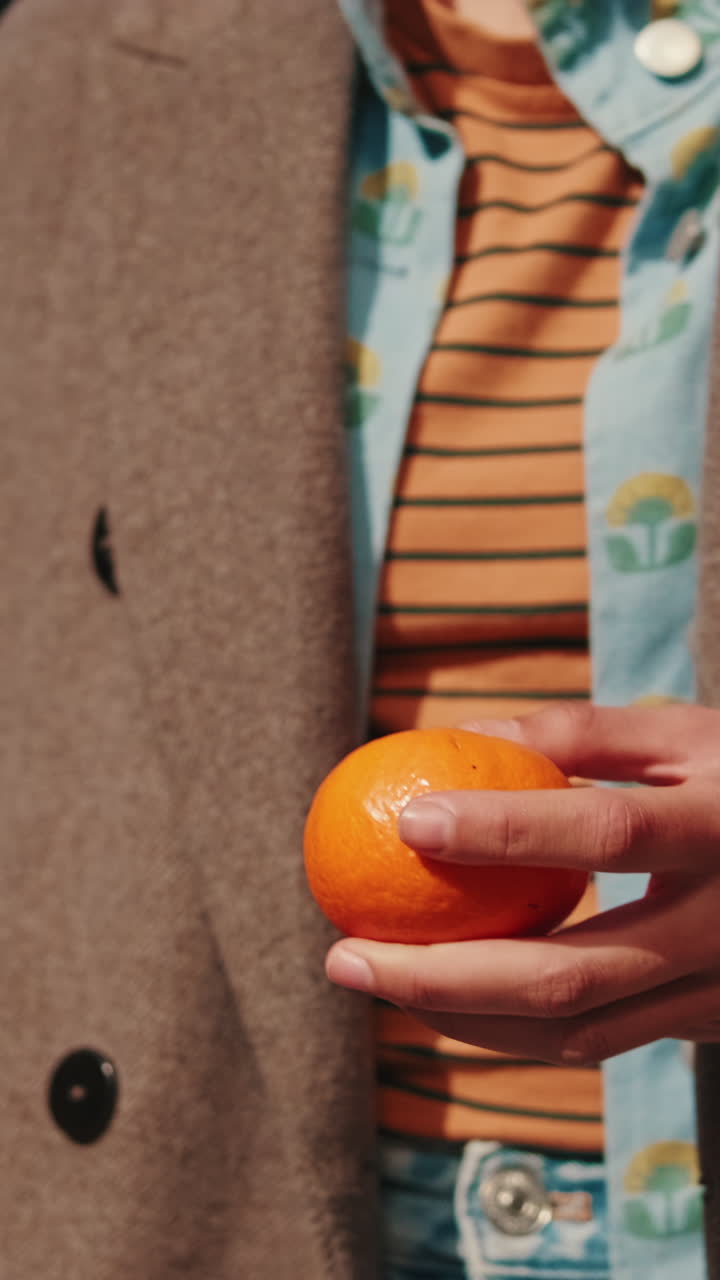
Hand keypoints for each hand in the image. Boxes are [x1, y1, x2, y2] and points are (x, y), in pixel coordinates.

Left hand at [325, 703, 719, 1062]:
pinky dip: (508, 1029)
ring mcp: (719, 991)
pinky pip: (594, 1042)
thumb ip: (587, 730)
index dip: (505, 828)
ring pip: (572, 1031)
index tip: (407, 817)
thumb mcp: (688, 733)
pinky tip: (442, 998)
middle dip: (439, 975)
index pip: (604, 832)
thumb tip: (467, 733)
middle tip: (341, 955)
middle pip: (569, 972)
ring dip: (457, 1018)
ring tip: (369, 980)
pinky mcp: (708, 1025)